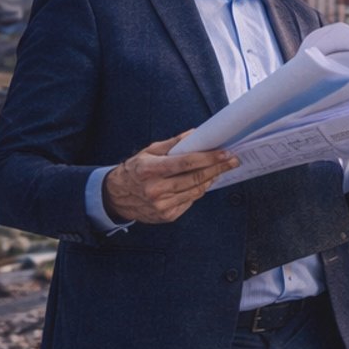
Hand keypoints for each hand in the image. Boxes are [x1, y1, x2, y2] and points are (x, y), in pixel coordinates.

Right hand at [102, 132, 237, 223]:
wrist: (115, 197)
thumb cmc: (134, 170)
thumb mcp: (148, 152)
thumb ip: (172, 143)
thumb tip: (196, 133)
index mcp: (149, 170)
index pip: (186, 163)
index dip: (208, 158)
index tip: (225, 153)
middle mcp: (155, 189)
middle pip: (195, 178)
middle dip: (218, 168)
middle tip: (233, 160)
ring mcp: (161, 205)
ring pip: (196, 191)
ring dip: (211, 179)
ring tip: (221, 169)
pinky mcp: (166, 215)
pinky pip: (190, 202)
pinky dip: (198, 191)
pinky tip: (204, 182)